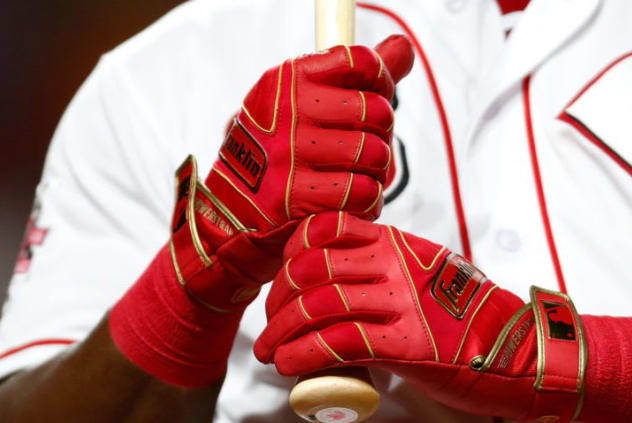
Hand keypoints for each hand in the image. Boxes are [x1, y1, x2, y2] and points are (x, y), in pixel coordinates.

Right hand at [177, 34, 414, 301]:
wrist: (228, 211)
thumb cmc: (277, 153)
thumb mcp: (301, 103)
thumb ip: (355, 76)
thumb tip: (404, 48)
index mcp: (290, 79)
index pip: (362, 62)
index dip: (382, 83)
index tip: (375, 101)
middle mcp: (288, 110)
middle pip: (377, 111)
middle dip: (382, 137)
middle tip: (366, 152)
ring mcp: (288, 153)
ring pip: (374, 154)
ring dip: (376, 173)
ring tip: (359, 178)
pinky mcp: (293, 196)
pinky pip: (361, 193)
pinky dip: (366, 202)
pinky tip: (351, 203)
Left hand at [254, 212, 587, 421]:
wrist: (521, 349)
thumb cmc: (469, 316)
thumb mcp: (424, 274)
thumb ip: (383, 269)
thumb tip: (335, 284)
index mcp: (397, 244)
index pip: (326, 227)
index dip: (292, 253)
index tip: (283, 280)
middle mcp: (395, 265)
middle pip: (311, 268)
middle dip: (278, 300)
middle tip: (271, 325)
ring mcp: (402, 302)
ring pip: (318, 305)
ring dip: (281, 333)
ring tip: (270, 352)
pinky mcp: (408, 344)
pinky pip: (338, 343)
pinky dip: (303, 355)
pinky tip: (290, 366)